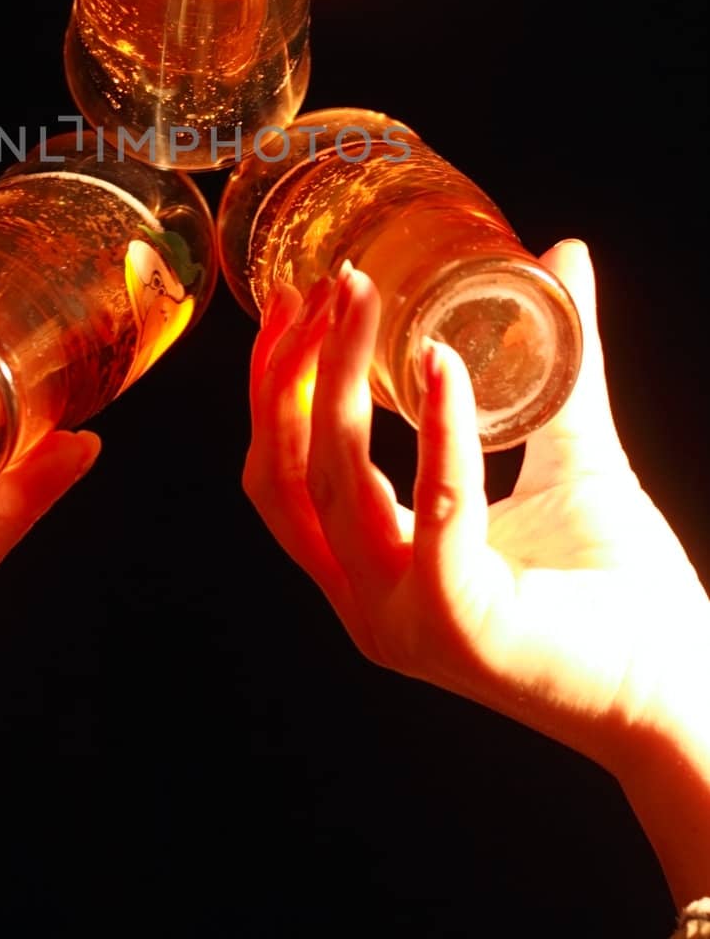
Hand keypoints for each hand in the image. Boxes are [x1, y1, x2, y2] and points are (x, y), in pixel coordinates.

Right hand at [245, 241, 709, 902]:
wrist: (682, 690)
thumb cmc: (621, 588)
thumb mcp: (566, 452)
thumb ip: (561, 361)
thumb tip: (564, 253)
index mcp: (370, 567)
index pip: (280, 471)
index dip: (275, 383)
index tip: (295, 299)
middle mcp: (367, 599)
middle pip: (283, 472)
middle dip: (288, 370)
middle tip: (326, 287)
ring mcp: (403, 618)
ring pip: (332, 484)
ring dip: (338, 380)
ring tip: (362, 302)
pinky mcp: (457, 626)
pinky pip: (434, 510)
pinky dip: (436, 429)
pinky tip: (445, 362)